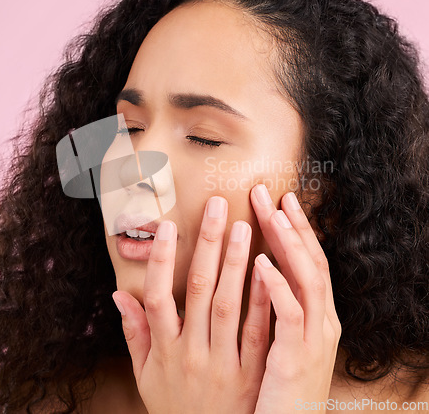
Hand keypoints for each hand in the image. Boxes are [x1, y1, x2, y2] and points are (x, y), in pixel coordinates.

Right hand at [112, 185, 341, 413]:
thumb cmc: (174, 407)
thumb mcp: (144, 376)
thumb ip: (133, 333)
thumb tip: (118, 294)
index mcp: (163, 350)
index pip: (157, 297)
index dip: (161, 260)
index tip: (168, 226)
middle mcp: (191, 352)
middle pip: (198, 289)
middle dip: (207, 244)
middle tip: (218, 207)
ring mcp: (223, 362)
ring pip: (228, 304)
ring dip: (235, 262)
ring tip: (244, 226)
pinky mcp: (252, 372)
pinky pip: (258, 330)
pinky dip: (262, 298)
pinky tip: (269, 268)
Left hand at [250, 186, 341, 412]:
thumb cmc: (278, 385)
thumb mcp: (282, 341)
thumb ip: (273, 305)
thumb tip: (256, 268)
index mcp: (315, 315)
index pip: (307, 262)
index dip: (294, 229)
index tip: (277, 202)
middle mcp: (321, 321)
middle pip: (310, 261)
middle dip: (290, 225)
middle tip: (268, 193)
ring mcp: (313, 339)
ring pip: (307, 280)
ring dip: (288, 244)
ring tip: (270, 214)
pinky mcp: (297, 358)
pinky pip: (289, 315)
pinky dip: (277, 286)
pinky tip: (260, 262)